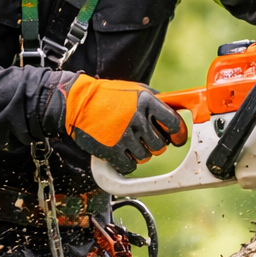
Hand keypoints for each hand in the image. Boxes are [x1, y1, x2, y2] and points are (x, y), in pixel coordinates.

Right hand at [62, 75, 187, 174]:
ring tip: (128, 142)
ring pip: (146, 157)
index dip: (178, 134)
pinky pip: (129, 166)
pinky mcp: (111, 150)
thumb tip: (175, 113)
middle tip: (144, 138)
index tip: (176, 138)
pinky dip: (127, 163)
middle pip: (160, 146)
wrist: (78, 102)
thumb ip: (156, 101)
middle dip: (155, 145)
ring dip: (140, 153)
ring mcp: (124, 136)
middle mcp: (138, 119)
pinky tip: (120, 152)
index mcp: (147, 102)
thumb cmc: (108, 96)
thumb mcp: (136, 90)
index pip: (174, 124)